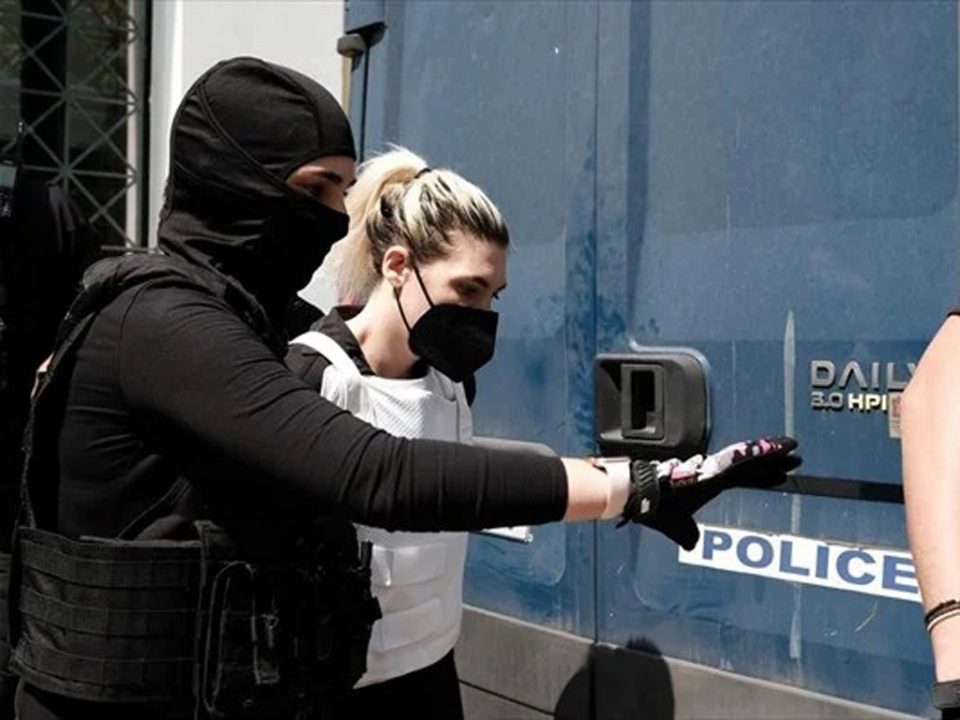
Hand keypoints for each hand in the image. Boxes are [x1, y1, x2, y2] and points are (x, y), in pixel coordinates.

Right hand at [619, 436, 801, 549]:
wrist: (641, 497)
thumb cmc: (655, 508)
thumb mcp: (677, 526)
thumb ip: (687, 533)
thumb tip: (692, 542)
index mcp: (709, 484)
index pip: (743, 478)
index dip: (764, 475)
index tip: (782, 472)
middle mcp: (715, 474)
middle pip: (751, 465)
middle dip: (774, 460)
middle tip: (796, 455)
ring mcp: (715, 471)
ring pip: (750, 459)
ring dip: (772, 453)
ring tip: (793, 447)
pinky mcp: (713, 471)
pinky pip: (741, 460)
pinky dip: (760, 454)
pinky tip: (775, 450)